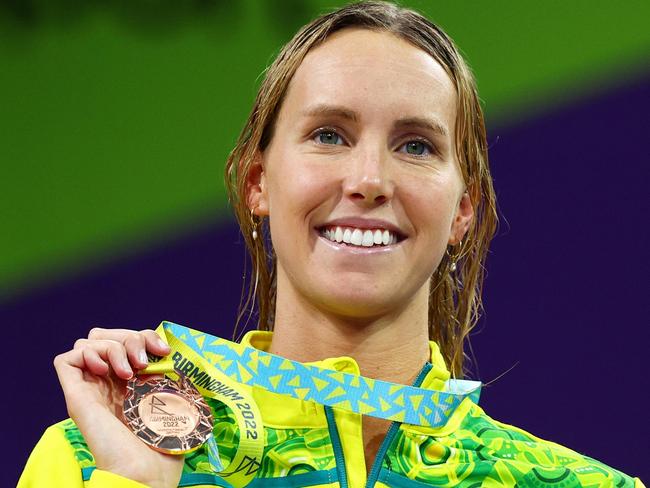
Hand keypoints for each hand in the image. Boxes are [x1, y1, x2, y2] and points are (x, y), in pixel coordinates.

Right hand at [54, 327, 183, 487]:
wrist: (147, 470)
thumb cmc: (163, 442)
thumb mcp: (171, 397)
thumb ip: (165, 374)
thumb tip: (167, 350)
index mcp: (129, 382)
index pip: (126, 340)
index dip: (145, 336)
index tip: (163, 351)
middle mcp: (107, 383)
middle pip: (104, 335)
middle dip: (128, 337)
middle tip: (144, 362)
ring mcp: (91, 389)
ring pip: (87, 343)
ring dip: (112, 346)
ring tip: (128, 373)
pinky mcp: (76, 397)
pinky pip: (66, 360)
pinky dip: (88, 354)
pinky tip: (107, 371)